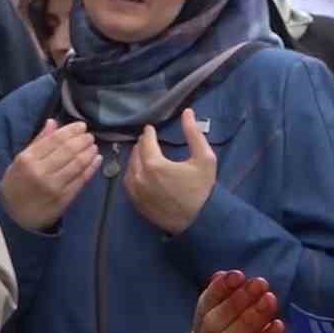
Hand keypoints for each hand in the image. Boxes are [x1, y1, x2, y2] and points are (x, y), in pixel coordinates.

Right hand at [0, 118, 100, 231]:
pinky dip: (93, 167)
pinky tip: (97, 159)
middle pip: (69, 150)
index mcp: (27, 160)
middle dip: (84, 140)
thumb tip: (53, 122)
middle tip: (90, 136)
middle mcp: (40, 171)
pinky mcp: (64, 198)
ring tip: (93, 146)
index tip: (82, 126)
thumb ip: (37, 142)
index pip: (55, 139)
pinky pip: (82, 179)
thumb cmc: (17, 184)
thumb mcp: (20, 162)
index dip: (72, 130)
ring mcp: (53, 186)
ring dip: (90, 152)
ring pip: (78, 163)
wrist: (14, 216)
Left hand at [123, 108, 215, 235]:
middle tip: (147, 140)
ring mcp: (135, 191)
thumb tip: (187, 112)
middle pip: (135, 154)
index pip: (146, 142)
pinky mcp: (135, 202)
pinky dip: (132, 173)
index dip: (148, 133)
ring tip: (143, 153)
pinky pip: (128, 182)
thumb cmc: (202, 188)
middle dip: (141, 145)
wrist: (197, 220)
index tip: (150, 128)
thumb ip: (194, 134)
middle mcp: (140, 176)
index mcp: (155, 164)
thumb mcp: (204, 158)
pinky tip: (139, 171)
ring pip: (129, 168)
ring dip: (135, 158)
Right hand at [188, 271, 311, 332]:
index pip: (203, 311)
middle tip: (260, 284)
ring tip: (269, 300)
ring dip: (249, 318)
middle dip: (237, 301)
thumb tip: (221, 274)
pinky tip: (277, 327)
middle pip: (213, 326)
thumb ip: (237, 305)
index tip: (238, 274)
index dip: (219, 291)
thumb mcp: (250, 329)